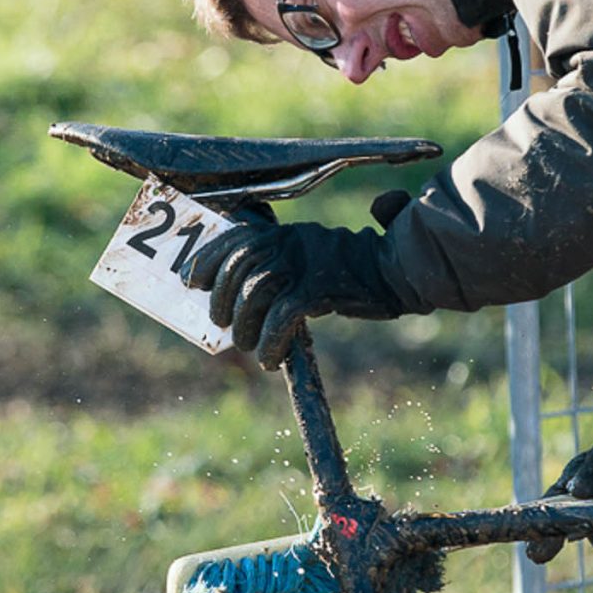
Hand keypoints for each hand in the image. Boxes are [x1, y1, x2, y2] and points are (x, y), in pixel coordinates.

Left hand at [180, 200, 410, 367]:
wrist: (400, 272)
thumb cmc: (356, 272)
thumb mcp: (316, 256)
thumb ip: (287, 261)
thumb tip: (248, 284)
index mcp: (287, 232)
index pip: (236, 238)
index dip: (208, 259)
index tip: (192, 282)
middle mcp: (292, 241)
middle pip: (240, 266)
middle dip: (223, 300)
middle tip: (225, 326)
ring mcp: (306, 262)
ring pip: (256, 293)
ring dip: (246, 327)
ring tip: (249, 347)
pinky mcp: (320, 287)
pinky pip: (282, 316)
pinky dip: (271, 342)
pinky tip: (270, 360)